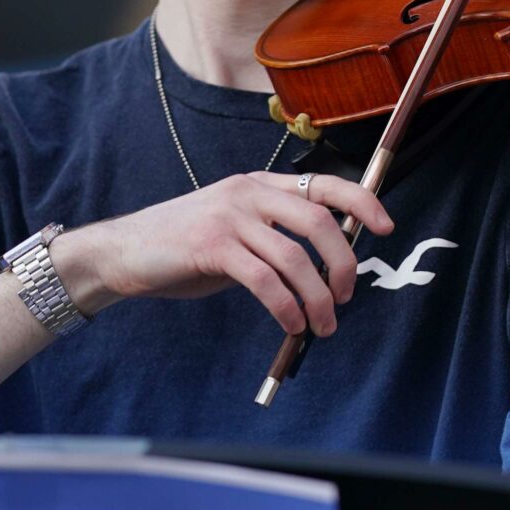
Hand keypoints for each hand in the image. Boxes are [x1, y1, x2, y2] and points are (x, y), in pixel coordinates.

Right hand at [49, 171, 392, 336]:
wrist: (123, 252)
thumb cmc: (185, 247)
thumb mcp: (236, 229)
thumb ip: (275, 236)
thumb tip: (325, 265)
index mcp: (260, 185)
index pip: (324, 184)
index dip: (362, 202)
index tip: (386, 227)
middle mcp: (249, 194)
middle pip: (319, 221)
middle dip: (343, 263)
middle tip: (347, 295)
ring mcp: (230, 218)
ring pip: (295, 258)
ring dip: (318, 298)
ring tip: (324, 325)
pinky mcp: (211, 247)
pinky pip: (265, 281)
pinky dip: (287, 307)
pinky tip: (293, 324)